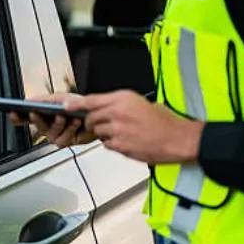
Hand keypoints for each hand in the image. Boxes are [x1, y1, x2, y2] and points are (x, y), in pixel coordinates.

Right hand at [8, 93, 96, 147]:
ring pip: (51, 133)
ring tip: (62, 115)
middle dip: (36, 119)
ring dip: (58, 123)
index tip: (12, 113)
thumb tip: (29, 101)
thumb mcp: (60, 98)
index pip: (25, 118)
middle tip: (34, 113)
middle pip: (37, 125)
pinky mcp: (66, 142)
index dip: (17, 117)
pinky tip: (75, 121)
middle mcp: (46, 127)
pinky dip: (70, 129)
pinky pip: (64, 138)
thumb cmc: (77, 106)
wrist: (95, 115)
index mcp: (42, 115)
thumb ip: (44, 99)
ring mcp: (56, 136)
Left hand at [65, 90, 203, 163]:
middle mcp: (117, 112)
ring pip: (98, 132)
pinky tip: (126, 141)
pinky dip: (112, 144)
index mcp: (123, 98)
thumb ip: (120, 104)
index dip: (76, 104)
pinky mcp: (120, 145)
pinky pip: (107, 144)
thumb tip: (106, 108)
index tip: (66, 106)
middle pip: (91, 118)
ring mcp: (117, 130)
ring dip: (103, 133)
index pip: (92, 100)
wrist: (177, 139)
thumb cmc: (165, 121)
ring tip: (122, 133)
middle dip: (93, 122)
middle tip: (102, 124)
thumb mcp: (141, 103)